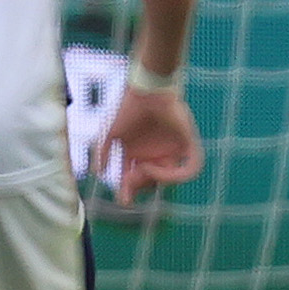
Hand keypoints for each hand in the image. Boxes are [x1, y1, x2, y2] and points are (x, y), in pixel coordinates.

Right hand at [95, 89, 203, 205]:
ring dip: (155, 179)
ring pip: (170, 178)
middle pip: (151, 183)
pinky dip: (178, 175)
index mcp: (139, 154)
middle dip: (139, 185)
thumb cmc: (127, 109)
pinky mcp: (186, 143)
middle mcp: (156, 155)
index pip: (135, 181)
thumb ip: (103, 153)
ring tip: (142, 170)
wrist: (146, 92)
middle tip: (130, 176)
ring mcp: (172, 150)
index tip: (123, 197)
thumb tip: (97, 173)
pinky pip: (191, 167)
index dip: (129, 192)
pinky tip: (160, 170)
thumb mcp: (110, 134)